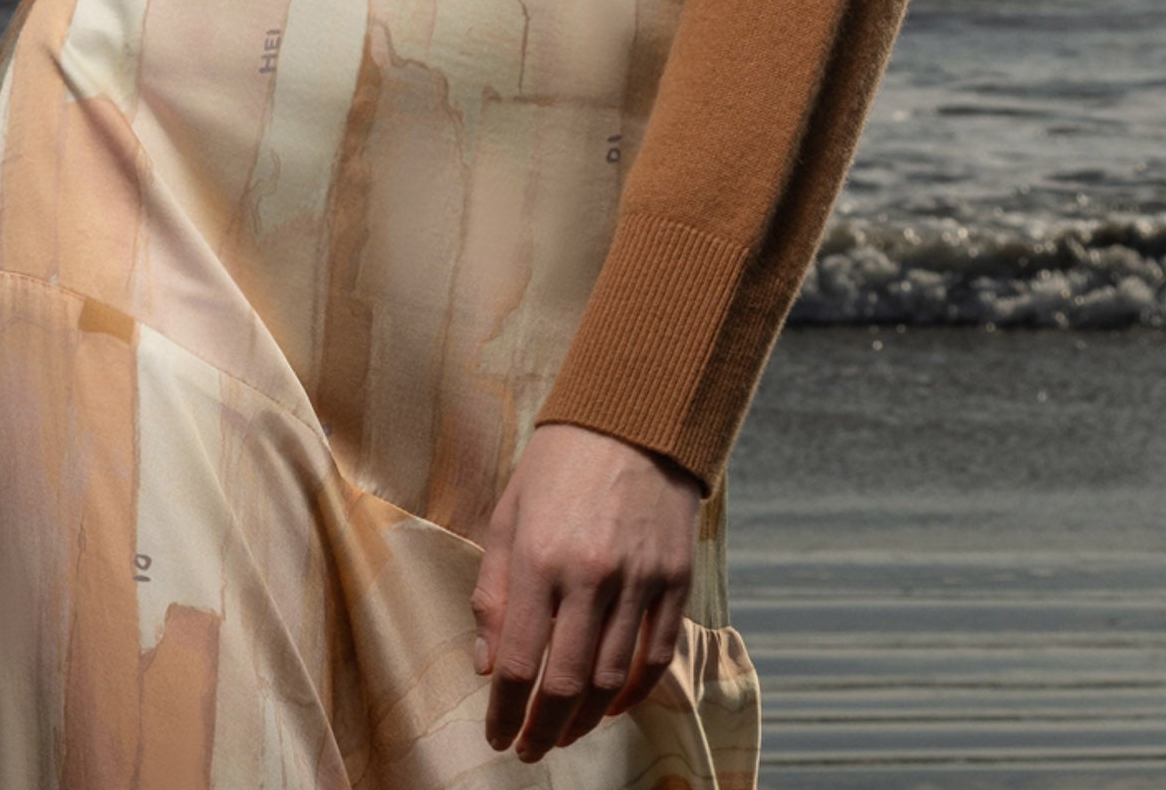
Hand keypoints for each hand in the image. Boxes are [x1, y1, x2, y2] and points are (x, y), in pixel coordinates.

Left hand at [470, 419, 701, 763]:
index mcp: (540, 556)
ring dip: (585, 720)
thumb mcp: (509, 513)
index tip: (497, 736)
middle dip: (544, 730)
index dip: (505, 712)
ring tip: (566, 733)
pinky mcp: (676, 579)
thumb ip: (494, 592)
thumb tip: (488, 666)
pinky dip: (634, 692)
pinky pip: (657, 656)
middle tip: (530, 750)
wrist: (634, 416)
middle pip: (567, 683)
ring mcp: (640, 579)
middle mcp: (591, 574)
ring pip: (612, 678)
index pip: (520, 661)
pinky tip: (612, 705)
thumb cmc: (559, 462)